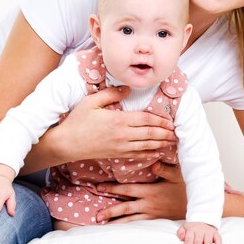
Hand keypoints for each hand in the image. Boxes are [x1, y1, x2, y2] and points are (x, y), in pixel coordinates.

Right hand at [57, 87, 177, 161]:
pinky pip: (137, 155)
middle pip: (150, 134)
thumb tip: (128, 88)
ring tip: (171, 142)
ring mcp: (120, 147)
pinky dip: (149, 155)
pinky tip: (157, 153)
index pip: (145, 119)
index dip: (160, 120)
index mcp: (118, 120)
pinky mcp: (116, 155)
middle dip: (165, 133)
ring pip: (146, 146)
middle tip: (176, 132)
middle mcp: (122, 135)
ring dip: (161, 144)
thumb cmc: (77, 121)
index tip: (170, 120)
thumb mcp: (92, 102)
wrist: (67, 144)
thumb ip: (111, 94)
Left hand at [95, 162, 186, 222]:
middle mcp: (148, 204)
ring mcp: (150, 213)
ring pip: (130, 219)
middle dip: (110, 210)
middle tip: (97, 215)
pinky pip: (137, 223)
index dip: (113, 189)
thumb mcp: (177, 176)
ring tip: (102, 223)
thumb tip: (153, 163)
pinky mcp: (153, 219)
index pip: (128, 190)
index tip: (100, 187)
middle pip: (125, 208)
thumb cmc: (184, 188)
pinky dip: (126, 225)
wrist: (194, 205)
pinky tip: (117, 227)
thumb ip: (164, 169)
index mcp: (151, 192)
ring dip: (115, 221)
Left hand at [177, 222, 221, 243]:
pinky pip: (218, 240)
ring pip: (208, 243)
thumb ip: (180, 232)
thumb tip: (181, 238)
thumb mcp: (184, 228)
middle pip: (198, 242)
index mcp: (192, 229)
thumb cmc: (192, 228)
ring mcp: (209, 231)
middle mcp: (201, 230)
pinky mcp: (216, 233)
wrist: (203, 221)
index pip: (189, 238)